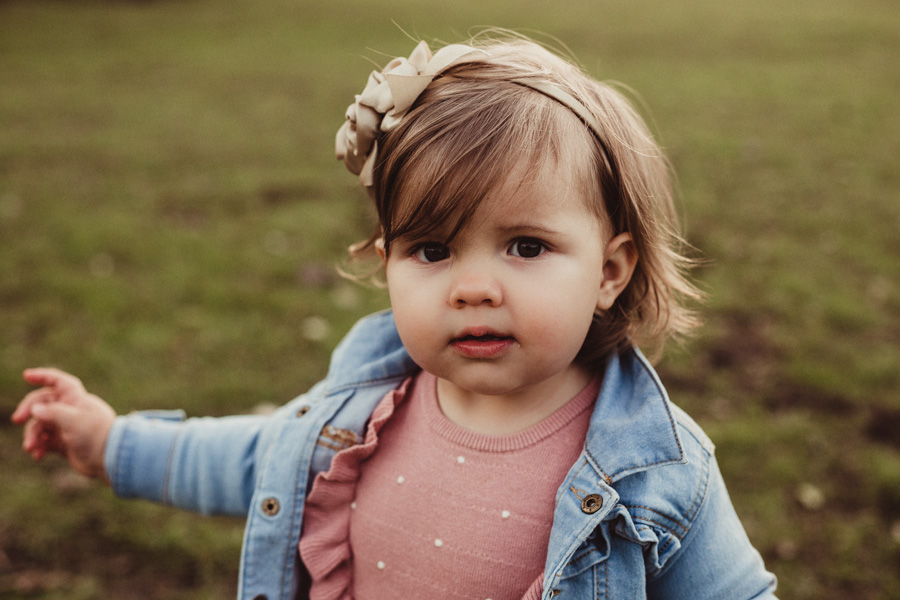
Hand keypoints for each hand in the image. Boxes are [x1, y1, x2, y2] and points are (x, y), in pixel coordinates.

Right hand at [11, 368, 116, 483]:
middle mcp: (70, 410)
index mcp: (76, 399)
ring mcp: (66, 427)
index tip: (27, 375)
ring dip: (32, 435)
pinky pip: (44, 441)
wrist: (109, 459)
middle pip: (43, 403)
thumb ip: (53, 413)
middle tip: (17, 419)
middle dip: (29, 410)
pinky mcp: (64, 443)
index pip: (59, 382)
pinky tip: (38, 455)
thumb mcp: (73, 420)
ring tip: (30, 448)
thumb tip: (35, 409)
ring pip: (41, 425)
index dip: (44, 376)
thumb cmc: (96, 435)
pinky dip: (39, 447)